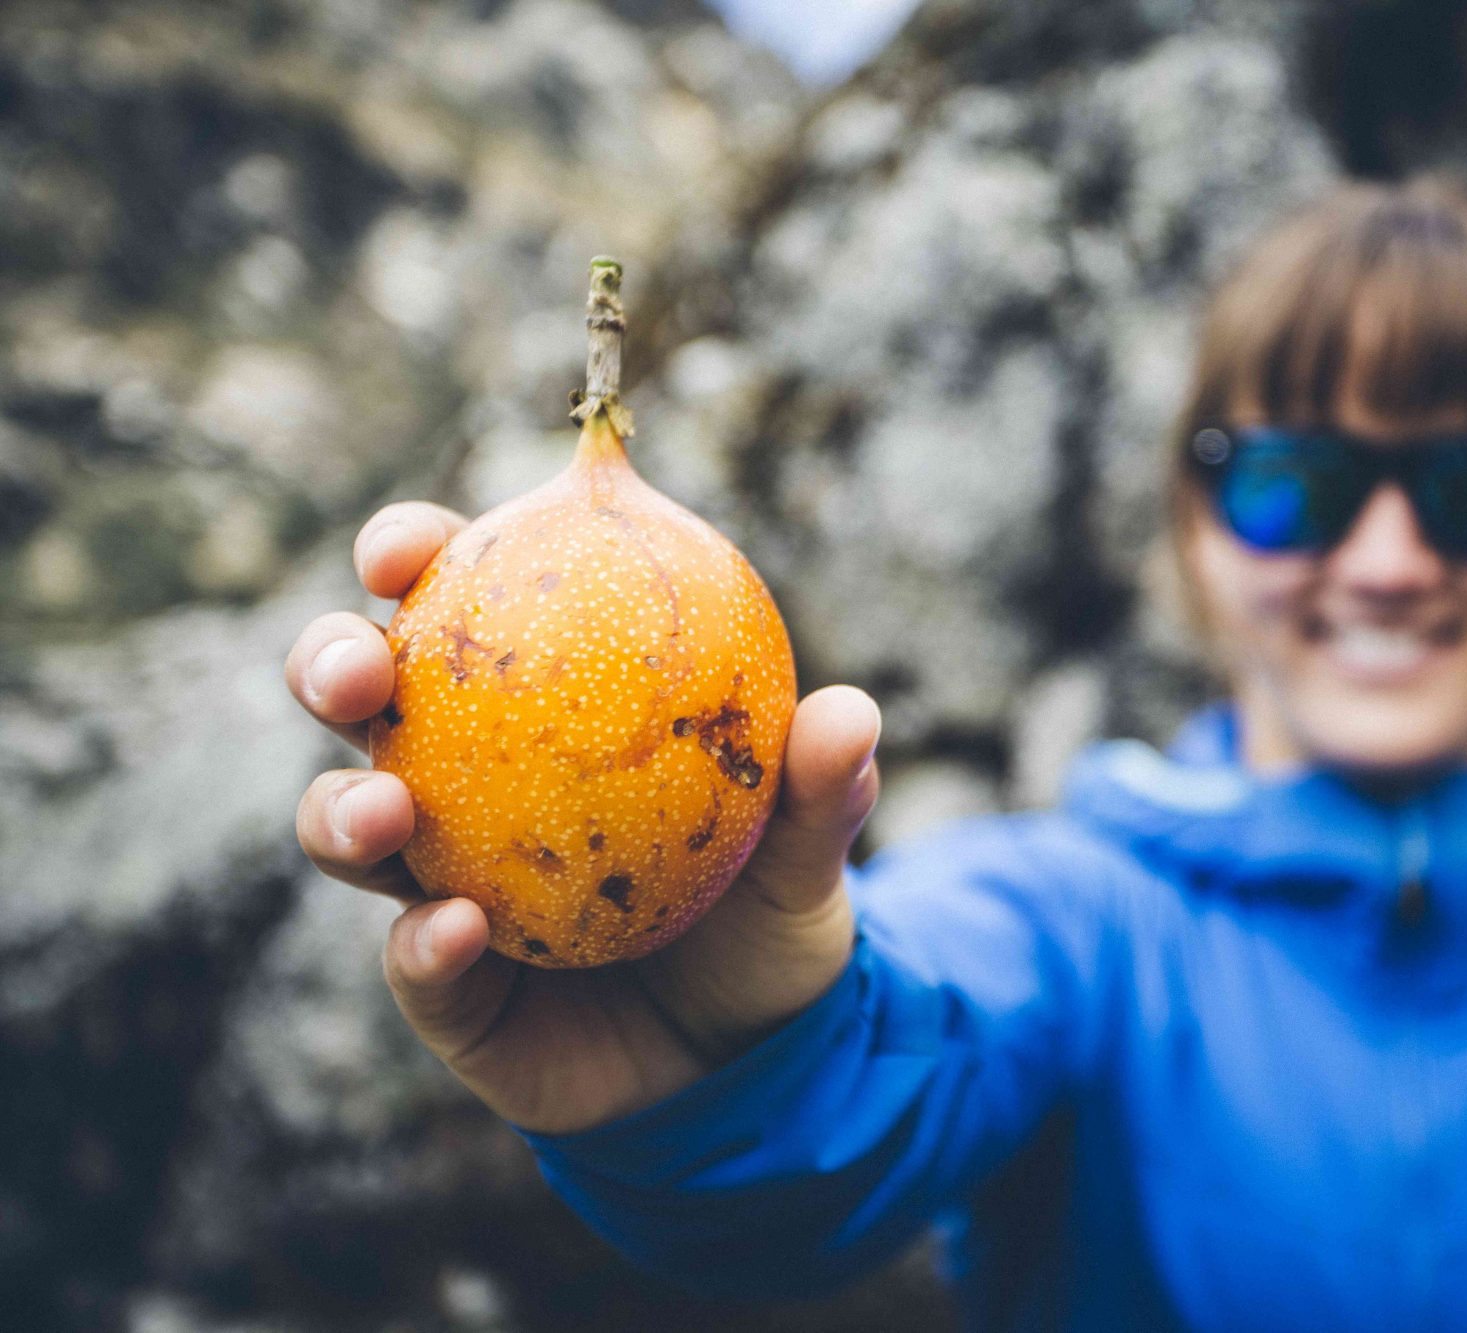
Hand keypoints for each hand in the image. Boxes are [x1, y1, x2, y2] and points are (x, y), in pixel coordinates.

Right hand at [286, 502, 877, 1133]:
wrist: (754, 1060)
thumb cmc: (762, 913)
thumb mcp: (803, 851)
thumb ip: (819, 788)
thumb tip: (847, 713)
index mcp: (535, 710)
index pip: (457, 604)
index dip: (410, 557)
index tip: (407, 548)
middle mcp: (464, 785)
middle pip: (362, 703)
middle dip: (331, 663)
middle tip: (358, 668)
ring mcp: (440, 886)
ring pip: (348, 830)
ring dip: (341, 811)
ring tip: (386, 809)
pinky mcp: (446, 994)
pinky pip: (414, 963)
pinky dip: (422, 943)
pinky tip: (455, 927)